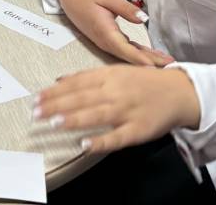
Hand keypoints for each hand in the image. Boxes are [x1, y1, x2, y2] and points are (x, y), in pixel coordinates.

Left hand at [33, 65, 199, 153]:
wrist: (180, 92)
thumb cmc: (144, 82)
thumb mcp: (116, 71)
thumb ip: (88, 77)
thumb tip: (59, 80)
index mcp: (109, 75)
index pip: (77, 82)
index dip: (55, 91)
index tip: (37, 98)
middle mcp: (116, 91)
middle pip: (82, 98)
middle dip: (57, 105)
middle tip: (36, 112)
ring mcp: (127, 110)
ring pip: (96, 114)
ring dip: (74, 119)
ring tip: (54, 123)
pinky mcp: (138, 129)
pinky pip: (117, 137)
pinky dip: (101, 141)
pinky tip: (85, 144)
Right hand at [54, 0, 171, 65]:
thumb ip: (125, 8)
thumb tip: (143, 19)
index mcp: (105, 32)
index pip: (126, 50)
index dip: (141, 60)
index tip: (155, 68)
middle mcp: (106, 42)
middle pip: (130, 57)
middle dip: (150, 62)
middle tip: (171, 67)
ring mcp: (107, 44)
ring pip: (129, 55)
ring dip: (147, 60)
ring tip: (167, 63)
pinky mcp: (109, 41)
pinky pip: (126, 51)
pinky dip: (140, 54)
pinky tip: (152, 56)